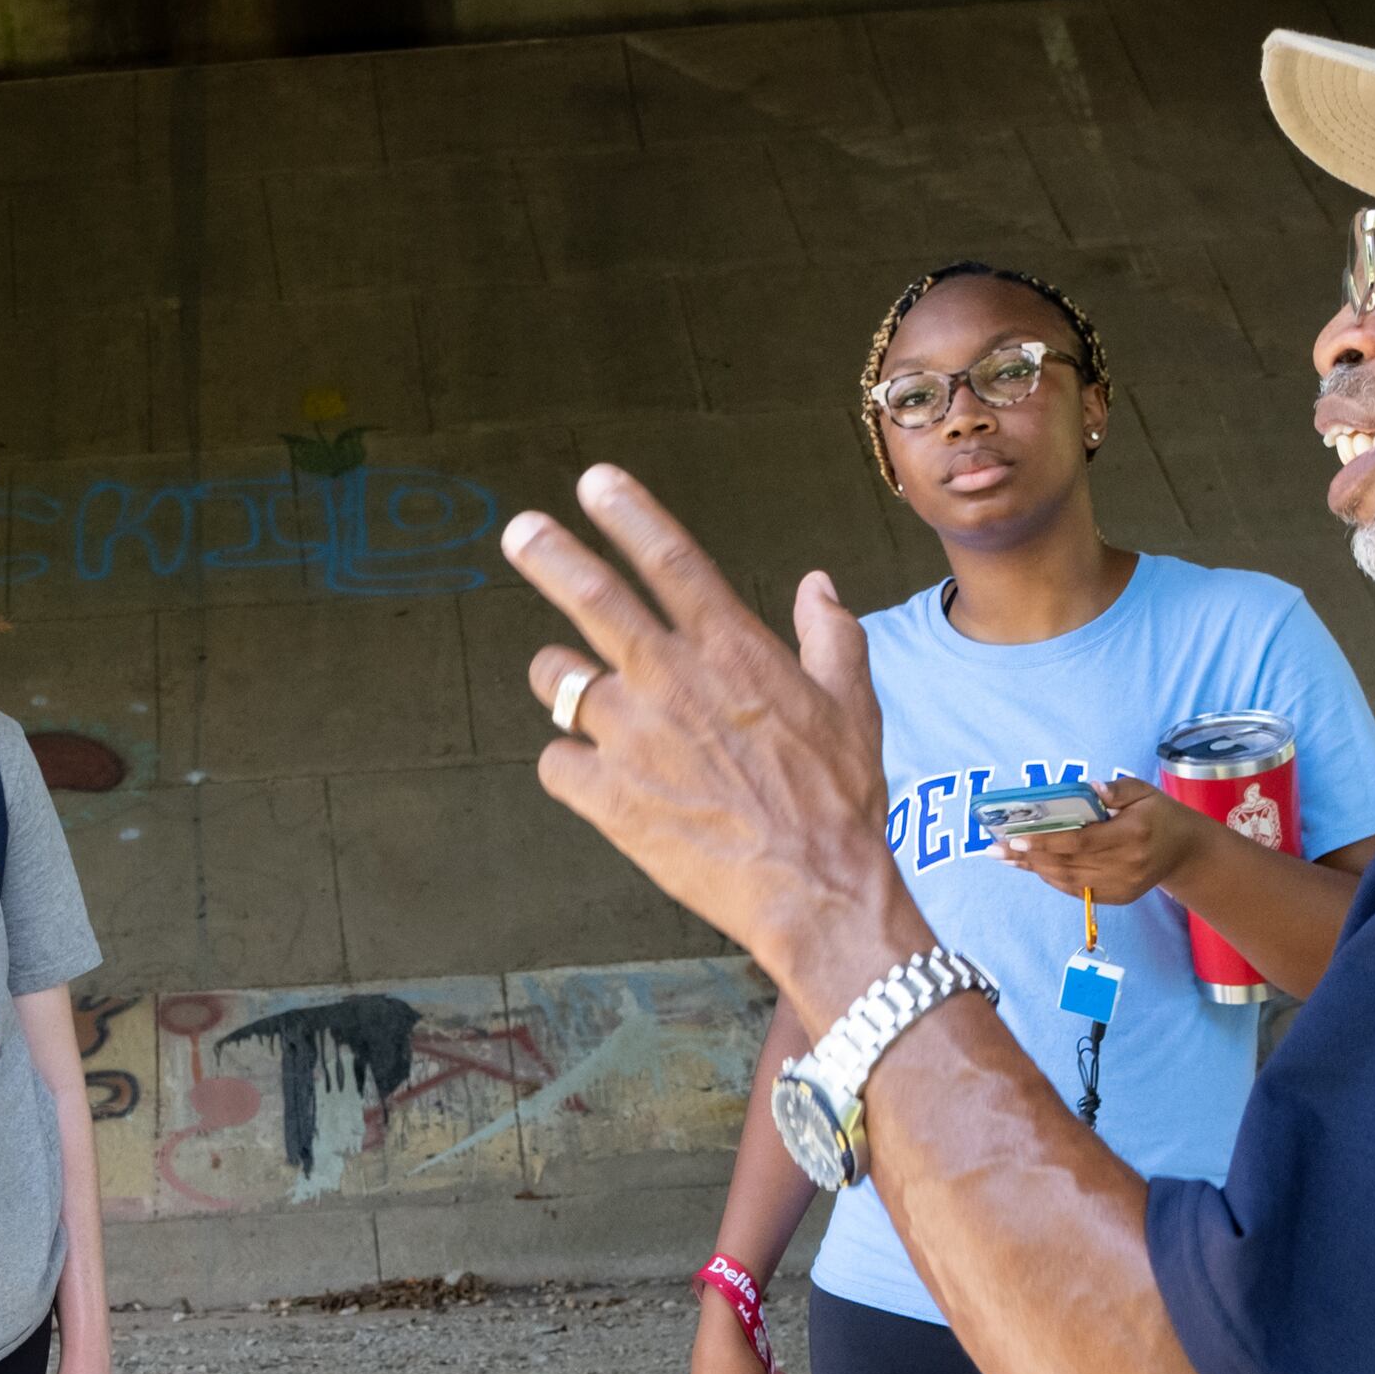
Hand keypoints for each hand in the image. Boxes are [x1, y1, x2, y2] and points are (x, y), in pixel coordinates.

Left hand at [512, 479, 915, 1017]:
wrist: (815, 891)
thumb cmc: (841, 801)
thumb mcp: (854, 705)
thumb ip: (831, 635)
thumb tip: (816, 584)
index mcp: (732, 650)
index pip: (671, 559)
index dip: (628, 513)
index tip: (594, 482)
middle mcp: (672, 681)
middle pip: (592, 598)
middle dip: (549, 556)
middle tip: (520, 532)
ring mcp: (633, 739)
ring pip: (558, 683)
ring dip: (560, 682)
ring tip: (577, 696)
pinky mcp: (606, 798)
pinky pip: (556, 762)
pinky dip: (570, 766)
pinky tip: (596, 780)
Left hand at [1004, 778, 1208, 905]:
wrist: (1185, 852)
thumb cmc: (1159, 815)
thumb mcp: (1144, 792)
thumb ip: (1116, 789)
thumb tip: (1089, 788)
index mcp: (1132, 835)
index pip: (1081, 841)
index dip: (1046, 842)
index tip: (1017, 838)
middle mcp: (1126, 865)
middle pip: (1067, 864)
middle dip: (1027, 857)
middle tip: (995, 848)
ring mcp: (1121, 886)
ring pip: (1066, 880)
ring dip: (1033, 869)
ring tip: (1005, 857)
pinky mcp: (1117, 898)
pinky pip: (1076, 890)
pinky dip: (1051, 878)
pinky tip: (1032, 866)